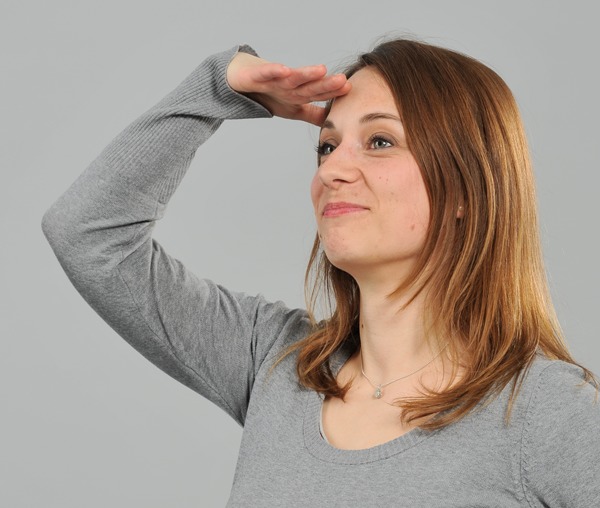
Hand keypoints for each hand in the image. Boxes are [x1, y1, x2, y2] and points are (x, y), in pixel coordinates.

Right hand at [226, 51, 350, 125]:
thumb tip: (333, 122)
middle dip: (326, 83)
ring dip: (306, 74)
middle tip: (342, 80)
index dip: (332, 92)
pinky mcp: (257, 75)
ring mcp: (274, 79)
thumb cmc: (269, 93)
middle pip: (309, 85)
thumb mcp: (294, 108)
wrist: (239, 80)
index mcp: (299, 94)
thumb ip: (314, 114)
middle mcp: (289, 85)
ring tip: (321, 70)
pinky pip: (266, 74)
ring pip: (292, 77)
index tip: (349, 89)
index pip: (319, 93)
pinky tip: (284, 69)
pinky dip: (274, 71)